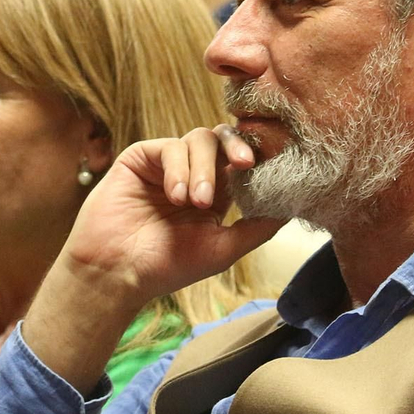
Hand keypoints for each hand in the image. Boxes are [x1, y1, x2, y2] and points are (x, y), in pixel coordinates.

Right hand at [21, 125, 285, 393]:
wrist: (118, 273)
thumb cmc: (168, 267)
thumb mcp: (224, 248)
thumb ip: (258, 226)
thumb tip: (295, 206)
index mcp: (218, 192)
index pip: (244, 161)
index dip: (260, 157)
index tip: (273, 163)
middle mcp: (195, 172)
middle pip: (225, 139)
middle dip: (239, 147)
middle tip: (245, 163)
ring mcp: (167, 163)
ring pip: (199, 139)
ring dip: (204, 169)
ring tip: (197, 203)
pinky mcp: (142, 157)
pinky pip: (170, 147)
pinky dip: (179, 169)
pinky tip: (176, 195)